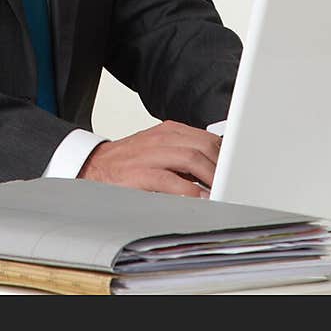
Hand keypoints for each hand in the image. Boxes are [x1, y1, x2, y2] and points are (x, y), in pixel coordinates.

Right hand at [78, 120, 221, 196]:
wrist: (93, 166)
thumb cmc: (130, 163)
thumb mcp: (160, 151)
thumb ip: (186, 155)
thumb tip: (219, 169)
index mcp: (168, 131)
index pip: (206, 137)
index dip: (225, 154)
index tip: (238, 169)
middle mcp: (160, 139)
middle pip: (202, 145)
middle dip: (222, 165)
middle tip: (234, 183)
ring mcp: (149, 155)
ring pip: (190, 158)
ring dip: (210, 176)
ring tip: (222, 191)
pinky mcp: (138, 174)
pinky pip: (169, 179)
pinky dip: (188, 190)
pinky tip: (198, 199)